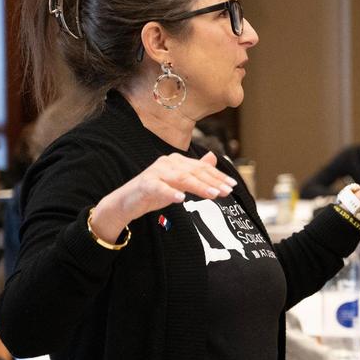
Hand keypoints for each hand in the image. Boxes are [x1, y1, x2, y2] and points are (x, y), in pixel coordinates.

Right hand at [90, 151, 236, 239]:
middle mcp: (167, 163)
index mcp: (176, 161)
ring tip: (213, 194)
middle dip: (213, 181)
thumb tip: (212, 157)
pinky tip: (181, 198)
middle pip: (194, 172)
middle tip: (227, 190)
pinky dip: (171, 193)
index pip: (201, 168)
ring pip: (181, 179)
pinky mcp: (145, 185)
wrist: (126, 202)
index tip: (232, 184)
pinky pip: (160, 188)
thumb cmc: (154, 192)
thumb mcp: (178, 182)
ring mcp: (155, 172)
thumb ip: (195, 171)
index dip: (218, 176)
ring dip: (199, 187)